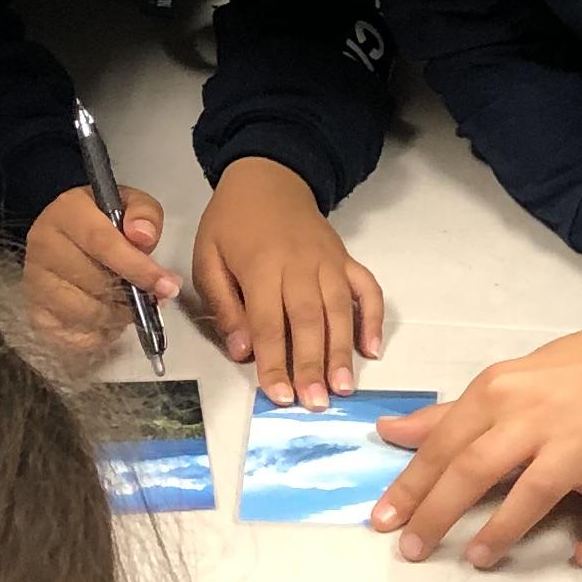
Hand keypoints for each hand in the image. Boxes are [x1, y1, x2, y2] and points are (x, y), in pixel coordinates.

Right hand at [25, 180, 174, 358]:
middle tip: (147, 296)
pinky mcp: (36, 313)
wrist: (67, 240)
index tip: (167, 286)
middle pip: (95, 283)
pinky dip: (98, 334)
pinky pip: (73, 336)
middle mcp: (43, 244)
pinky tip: (106, 318)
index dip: (139, 268)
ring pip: (85, 314)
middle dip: (130, 296)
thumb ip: (144, 214)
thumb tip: (142, 236)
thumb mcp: (129, 204)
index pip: (103, 243)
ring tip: (124, 303)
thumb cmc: (102, 222)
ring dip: (116, 316)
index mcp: (67, 212)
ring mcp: (35, 282)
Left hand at [193, 159, 383, 404]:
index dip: (275, 362)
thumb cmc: (231, 223)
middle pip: (309, 321)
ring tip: (345, 387)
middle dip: (313, 365)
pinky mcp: (345, 258)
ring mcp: (328, 261)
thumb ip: (224, 306)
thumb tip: (243, 352)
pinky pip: (367, 288)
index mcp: (261, 266)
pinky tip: (373, 348)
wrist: (267, 178)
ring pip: (339, 310)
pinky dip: (374, 317)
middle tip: (318, 403)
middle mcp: (300, 265)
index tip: (280, 396)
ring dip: (343, 351)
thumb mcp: (207, 258)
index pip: (268, 324)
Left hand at [370, 308, 581, 569]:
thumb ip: (448, 414)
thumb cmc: (570, 372)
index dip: (410, 485)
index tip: (383, 521)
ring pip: (535, 493)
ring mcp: (581, 445)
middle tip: (411, 550)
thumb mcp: (504, 380)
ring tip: (474, 558)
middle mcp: (536, 417)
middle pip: (475, 468)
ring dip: (501, 531)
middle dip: (436, 513)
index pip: (443, 443)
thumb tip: (388, 432)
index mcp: (500, 391)